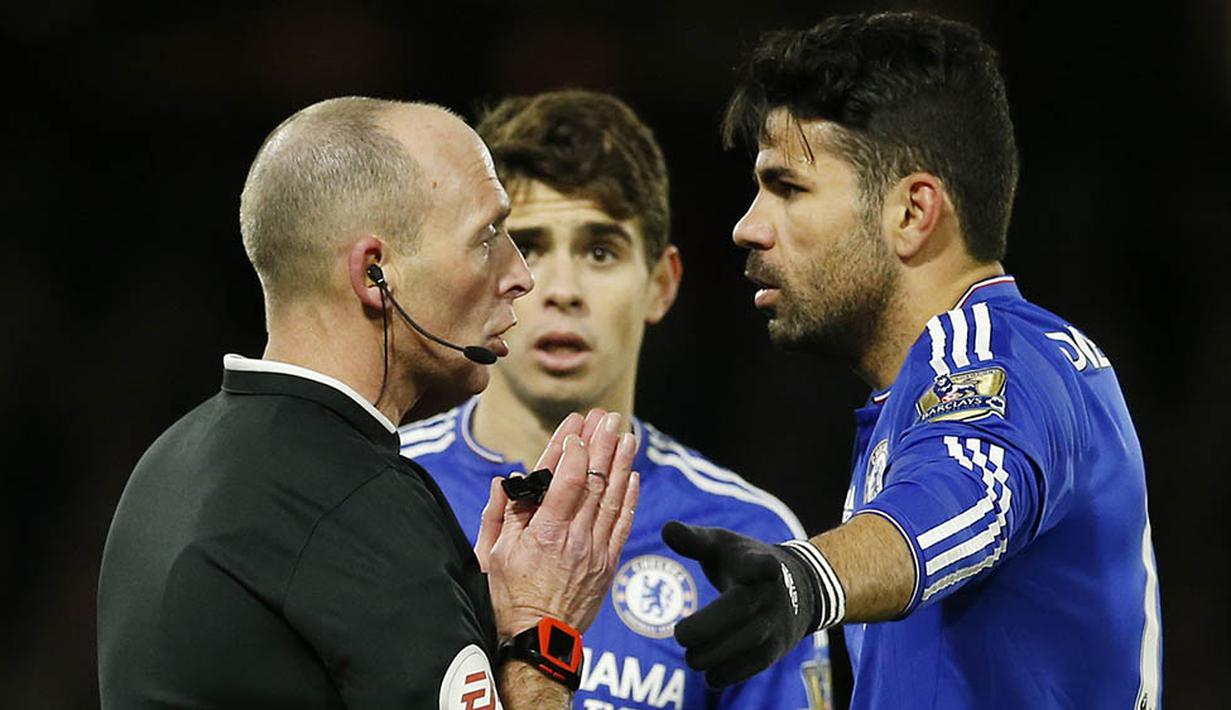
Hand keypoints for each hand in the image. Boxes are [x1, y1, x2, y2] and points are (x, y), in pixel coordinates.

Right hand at [478, 409, 639, 638]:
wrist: (538, 642)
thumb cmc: (508, 599)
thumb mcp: (491, 555)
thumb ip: (499, 514)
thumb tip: (505, 481)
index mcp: (544, 533)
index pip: (567, 480)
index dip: (574, 449)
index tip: (576, 427)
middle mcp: (574, 538)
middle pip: (595, 481)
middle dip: (602, 444)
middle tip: (607, 417)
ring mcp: (595, 551)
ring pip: (613, 498)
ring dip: (621, 463)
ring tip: (626, 434)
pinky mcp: (607, 564)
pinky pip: (622, 524)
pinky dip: (630, 498)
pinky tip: (632, 475)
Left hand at [661, 522, 823, 686]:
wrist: (798, 587)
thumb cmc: (746, 562)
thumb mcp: (724, 545)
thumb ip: (694, 540)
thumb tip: (667, 528)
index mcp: (757, 563)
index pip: (760, 563)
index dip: (761, 566)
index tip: (768, 568)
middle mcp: (770, 593)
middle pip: (742, 609)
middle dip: (709, 626)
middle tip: (679, 634)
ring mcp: (776, 621)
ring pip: (750, 642)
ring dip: (714, 654)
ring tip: (690, 657)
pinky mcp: (777, 647)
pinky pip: (755, 665)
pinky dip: (730, 673)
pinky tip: (709, 675)